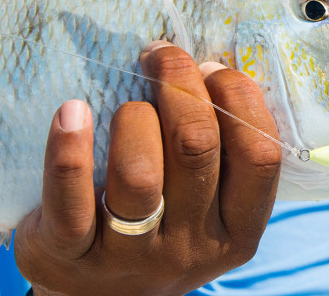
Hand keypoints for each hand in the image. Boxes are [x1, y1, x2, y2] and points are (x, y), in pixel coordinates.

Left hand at [15, 42, 281, 295]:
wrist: (100, 293)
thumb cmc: (160, 226)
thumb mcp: (205, 205)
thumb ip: (218, 153)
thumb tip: (209, 67)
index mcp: (237, 231)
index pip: (260, 155)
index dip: (238, 96)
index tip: (210, 67)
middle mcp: (191, 247)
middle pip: (197, 148)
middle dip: (179, 84)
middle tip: (160, 57)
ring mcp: (131, 255)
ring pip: (139, 174)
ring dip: (133, 118)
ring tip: (126, 104)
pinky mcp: (72, 255)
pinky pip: (70, 200)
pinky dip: (69, 148)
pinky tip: (71, 112)